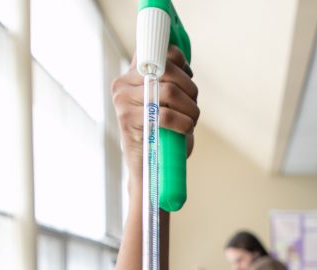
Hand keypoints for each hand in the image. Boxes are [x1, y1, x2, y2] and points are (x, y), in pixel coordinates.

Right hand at [112, 45, 198, 179]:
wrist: (148, 168)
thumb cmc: (162, 134)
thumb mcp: (168, 102)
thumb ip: (171, 80)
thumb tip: (185, 66)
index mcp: (133, 73)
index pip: (162, 52)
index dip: (181, 64)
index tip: (189, 80)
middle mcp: (123, 82)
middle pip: (169, 70)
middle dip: (190, 90)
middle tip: (194, 107)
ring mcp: (123, 100)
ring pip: (170, 91)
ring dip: (190, 108)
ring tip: (191, 120)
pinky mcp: (128, 119)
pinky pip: (165, 114)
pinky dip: (183, 122)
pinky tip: (186, 128)